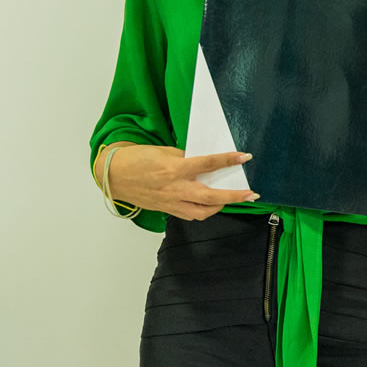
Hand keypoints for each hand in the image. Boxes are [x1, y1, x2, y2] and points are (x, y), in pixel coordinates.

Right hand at [100, 144, 257, 220]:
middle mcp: (175, 188)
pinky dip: (203, 210)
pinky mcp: (167, 210)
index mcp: (174, 168)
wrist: (114, 176)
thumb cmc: (136, 159)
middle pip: (211, 196)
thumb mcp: (163, 151)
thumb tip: (204, 163)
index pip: (207, 164)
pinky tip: (209, 205)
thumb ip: (185, 158)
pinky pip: (190, 214)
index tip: (244, 157)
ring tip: (232, 199)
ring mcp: (171, 202)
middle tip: (251, 194)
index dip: (228, 160)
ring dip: (220, 206)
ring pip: (203, 211)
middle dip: (234, 196)